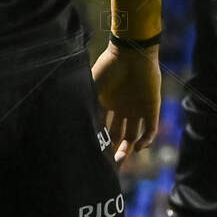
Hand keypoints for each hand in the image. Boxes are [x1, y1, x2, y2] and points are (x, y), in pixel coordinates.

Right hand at [91, 44, 159, 162]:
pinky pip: (150, 129)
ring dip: (127, 149)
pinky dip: (145, 140)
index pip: (102, 127)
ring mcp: (137, 109)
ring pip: (133, 135)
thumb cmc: (109, 67)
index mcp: (106, 103)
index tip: (92, 154)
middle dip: (111, 149)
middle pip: (117, 135)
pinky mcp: (151, 108)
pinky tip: (137, 147)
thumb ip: (82, 103)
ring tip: (118, 159)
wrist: (131, 53)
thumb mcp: (91, 87)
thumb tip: (65, 121)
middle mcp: (121, 108)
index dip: (98, 140)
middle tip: (106, 163)